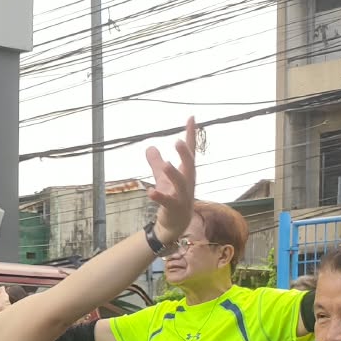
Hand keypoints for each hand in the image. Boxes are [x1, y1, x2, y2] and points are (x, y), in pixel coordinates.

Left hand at [145, 118, 198, 248]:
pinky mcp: (174, 208)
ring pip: (180, 184)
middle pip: (189, 166)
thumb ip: (156, 163)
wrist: (175, 223)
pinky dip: (159, 196)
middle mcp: (187, 182)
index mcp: (186, 172)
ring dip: (173, 174)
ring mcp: (182, 196)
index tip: (191, 118)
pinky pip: (167, 202)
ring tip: (165, 165)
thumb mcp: (162, 178)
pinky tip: (150, 191)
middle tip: (178, 141)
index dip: (190, 135)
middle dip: (185, 154)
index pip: (190, 151)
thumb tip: (150, 147)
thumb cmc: (172, 197)